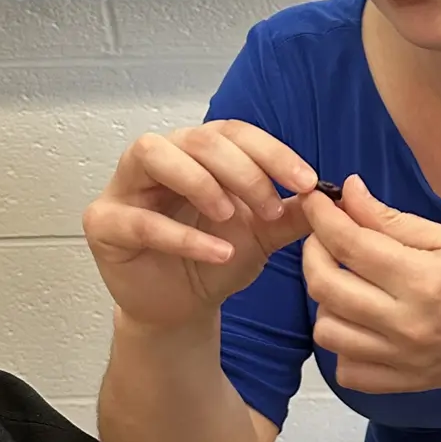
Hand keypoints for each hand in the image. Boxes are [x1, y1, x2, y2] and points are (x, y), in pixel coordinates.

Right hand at [83, 120, 317, 330]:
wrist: (182, 309)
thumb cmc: (215, 261)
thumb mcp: (264, 235)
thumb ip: (294, 213)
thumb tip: (336, 194)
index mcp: (196, 151)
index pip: (234, 132)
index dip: (272, 152)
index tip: (309, 182)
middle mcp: (158, 157)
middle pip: (197, 137)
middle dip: (242, 170)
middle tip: (272, 207)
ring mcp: (124, 186)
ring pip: (153, 154)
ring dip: (200, 180)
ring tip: (231, 216)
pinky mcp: (104, 223)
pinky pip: (140, 219)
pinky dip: (182, 235)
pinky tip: (217, 252)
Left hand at [300, 175, 440, 396]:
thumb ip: (397, 221)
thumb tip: (348, 192)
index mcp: (427, 281)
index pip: (350, 245)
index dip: (323, 216)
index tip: (316, 199)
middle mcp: (409, 325)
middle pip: (326, 288)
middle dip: (314, 251)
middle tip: (327, 235)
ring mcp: (405, 359)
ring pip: (328, 332)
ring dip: (326, 300)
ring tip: (347, 280)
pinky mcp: (407, 382)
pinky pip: (348, 370)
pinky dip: (344, 344)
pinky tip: (361, 322)